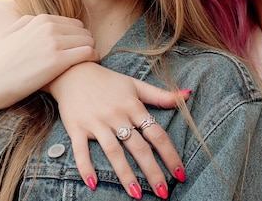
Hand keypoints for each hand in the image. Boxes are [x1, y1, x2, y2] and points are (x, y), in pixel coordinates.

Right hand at [0, 14, 99, 109]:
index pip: (74, 24)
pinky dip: (93, 58)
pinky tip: (91, 65)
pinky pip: (88, 53)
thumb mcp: (6, 35)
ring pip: (88, 40)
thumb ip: (24, 23)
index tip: (77, 49)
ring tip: (88, 62)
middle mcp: (49, 28)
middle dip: (86, 43)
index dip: (77, 37)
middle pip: (83, 31)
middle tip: (84, 58)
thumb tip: (37, 19)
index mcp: (40, 20)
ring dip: (91, 51)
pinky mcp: (58, 60)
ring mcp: (54, 43)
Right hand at [50, 62, 189, 198]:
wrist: (73, 71)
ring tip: (136, 195)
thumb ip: (161, 95)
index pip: (157, 134)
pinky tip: (94, 185)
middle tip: (163, 193)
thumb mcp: (135, 85)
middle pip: (138, 147)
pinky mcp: (77, 128)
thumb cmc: (107, 81)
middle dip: (152, 172)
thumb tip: (188, 95)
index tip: (180, 174)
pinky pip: (81, 150)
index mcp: (133, 106)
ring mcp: (96, 122)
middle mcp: (117, 115)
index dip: (170, 154)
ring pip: (113, 152)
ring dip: (125, 175)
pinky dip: (86, 167)